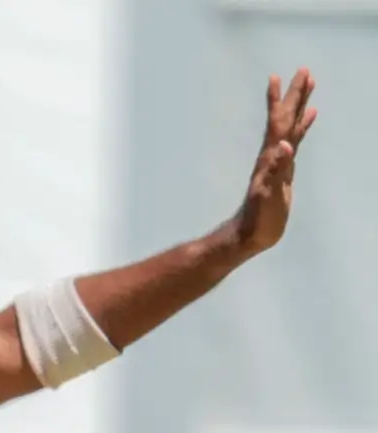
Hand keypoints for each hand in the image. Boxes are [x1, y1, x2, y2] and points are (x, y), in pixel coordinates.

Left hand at [230, 68, 318, 255]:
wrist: (253, 233)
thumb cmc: (259, 217)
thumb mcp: (268, 194)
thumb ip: (275, 170)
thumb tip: (284, 145)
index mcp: (270, 157)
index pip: (277, 123)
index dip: (277, 101)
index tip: (277, 77)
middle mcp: (273, 154)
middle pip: (286, 118)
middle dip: (294, 94)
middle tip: (303, 70)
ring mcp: (279, 160)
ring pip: (291, 126)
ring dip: (300, 106)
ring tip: (309, 86)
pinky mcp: (285, 169)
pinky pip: (296, 140)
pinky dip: (303, 127)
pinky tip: (309, 118)